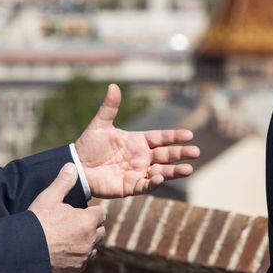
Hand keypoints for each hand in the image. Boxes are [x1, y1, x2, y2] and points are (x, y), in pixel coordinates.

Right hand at [28, 163, 106, 272]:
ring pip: (93, 248)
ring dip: (86, 242)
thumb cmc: (37, 222)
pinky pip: (83, 261)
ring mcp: (84, 257)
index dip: (91, 211)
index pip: (101, 214)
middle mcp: (90, 240)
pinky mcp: (76, 270)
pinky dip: (78, 257)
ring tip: (69, 238)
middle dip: (91, 227)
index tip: (80, 211)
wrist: (25, 251)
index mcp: (87, 221)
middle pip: (101, 231)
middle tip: (74, 224)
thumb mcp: (49, 197)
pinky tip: (64, 251)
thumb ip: (63, 182)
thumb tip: (72, 166)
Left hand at [74, 84, 199, 198]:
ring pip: (161, 171)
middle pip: (166, 155)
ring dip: (174, 171)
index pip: (161, 138)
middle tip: (196, 152)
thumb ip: (109, 107)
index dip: (174, 137)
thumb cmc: (88, 145)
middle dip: (180, 153)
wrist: (77, 166)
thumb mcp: (100, 125)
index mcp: (138, 141)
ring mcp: (137, 172)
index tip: (189, 135)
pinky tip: (159, 177)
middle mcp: (141, 157)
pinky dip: (153, 182)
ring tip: (188, 169)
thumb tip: (113, 85)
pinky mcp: (130, 186)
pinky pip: (145, 185)